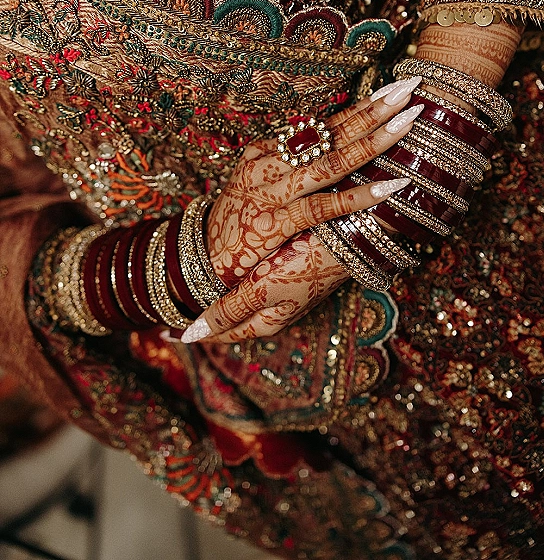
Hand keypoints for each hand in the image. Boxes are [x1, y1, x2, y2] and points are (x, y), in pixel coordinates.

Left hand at [182, 230, 348, 342]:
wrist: (350, 236)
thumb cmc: (304, 263)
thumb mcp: (263, 288)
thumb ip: (231, 309)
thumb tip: (194, 333)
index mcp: (267, 320)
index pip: (223, 332)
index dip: (195, 333)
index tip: (167, 333)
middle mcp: (276, 309)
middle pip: (234, 318)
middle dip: (207, 318)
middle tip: (177, 312)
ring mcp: (287, 291)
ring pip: (245, 299)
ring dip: (222, 297)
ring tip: (197, 289)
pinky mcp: (294, 271)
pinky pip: (257, 280)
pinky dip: (238, 279)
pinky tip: (231, 266)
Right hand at [207, 77, 423, 287]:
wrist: (197, 262)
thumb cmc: (237, 224)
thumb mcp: (257, 187)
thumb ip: (289, 167)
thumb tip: (330, 146)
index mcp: (267, 152)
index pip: (322, 124)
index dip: (360, 107)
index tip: (393, 90)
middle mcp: (269, 164)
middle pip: (331, 131)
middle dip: (374, 108)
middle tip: (409, 87)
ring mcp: (271, 193)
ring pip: (331, 161)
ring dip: (374, 141)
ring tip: (408, 121)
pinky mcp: (273, 225)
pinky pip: (323, 207)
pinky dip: (359, 197)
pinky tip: (390, 186)